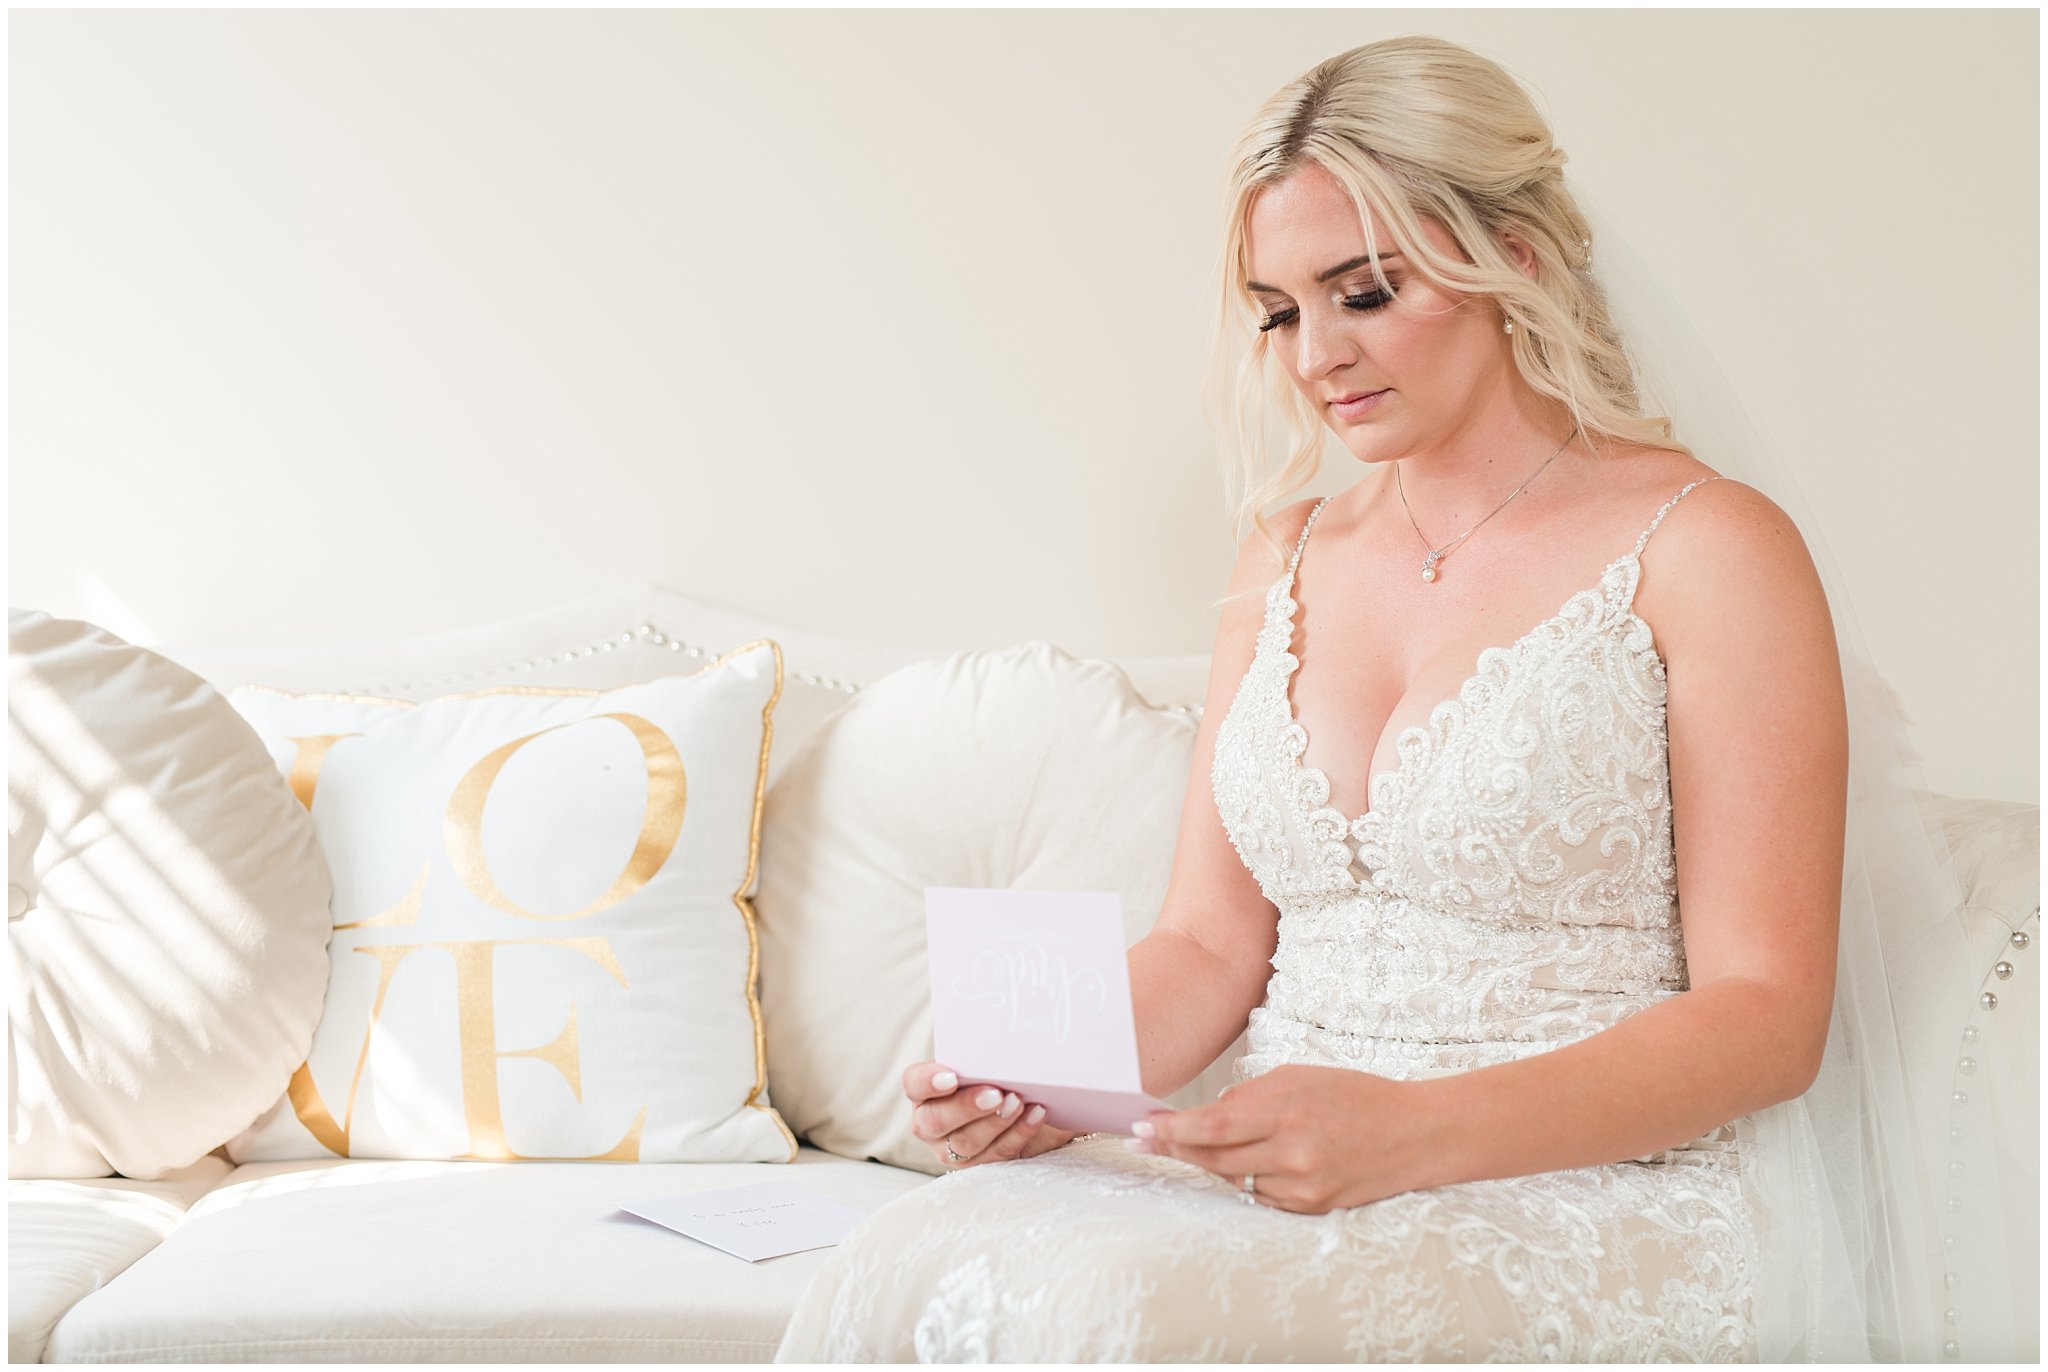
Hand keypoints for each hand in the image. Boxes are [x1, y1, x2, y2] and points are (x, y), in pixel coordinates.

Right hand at [903, 1060, 1079, 1169]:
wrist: (1031, 1101)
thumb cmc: (998, 1074)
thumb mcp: (987, 1062)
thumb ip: (983, 1055)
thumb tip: (999, 1038)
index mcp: (925, 1091)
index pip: (914, 1084)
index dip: (928, 1082)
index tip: (952, 1077)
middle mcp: (931, 1123)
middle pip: (936, 1120)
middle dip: (967, 1107)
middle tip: (995, 1093)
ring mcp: (953, 1148)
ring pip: (966, 1142)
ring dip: (995, 1122)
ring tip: (1018, 1102)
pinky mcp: (982, 1164)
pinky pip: (998, 1154)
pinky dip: (1019, 1133)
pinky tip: (1036, 1114)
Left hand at [1125, 1065, 1440, 1212]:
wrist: (1414, 1134)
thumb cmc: (1353, 1095)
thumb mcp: (1299, 1078)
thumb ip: (1250, 1098)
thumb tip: (1207, 1117)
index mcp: (1286, 1110)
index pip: (1212, 1127)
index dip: (1171, 1131)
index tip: (1139, 1128)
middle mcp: (1292, 1152)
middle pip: (1214, 1159)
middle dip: (1174, 1149)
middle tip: (1143, 1141)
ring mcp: (1303, 1185)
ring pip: (1235, 1179)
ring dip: (1213, 1163)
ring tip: (1202, 1145)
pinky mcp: (1312, 1207)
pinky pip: (1262, 1195)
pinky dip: (1250, 1178)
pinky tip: (1258, 1162)